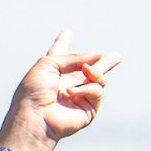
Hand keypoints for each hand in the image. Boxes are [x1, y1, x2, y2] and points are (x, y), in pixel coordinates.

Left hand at [1, 30, 122, 150]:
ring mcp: (79, 96)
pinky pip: (97, 90)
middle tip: (117, 56)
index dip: (62, 43)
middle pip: (88, 70)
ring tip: (87, 69)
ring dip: (95, 70)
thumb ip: (74, 57)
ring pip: (100, 78)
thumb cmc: (34, 91)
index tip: (66, 33)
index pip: (59, 55)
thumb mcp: (49, 64)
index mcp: (51, 72)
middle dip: (102, 64)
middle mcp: (66, 83)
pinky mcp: (88, 108)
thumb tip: (99, 54)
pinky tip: (71, 93)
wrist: (35, 117)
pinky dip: (86, 88)